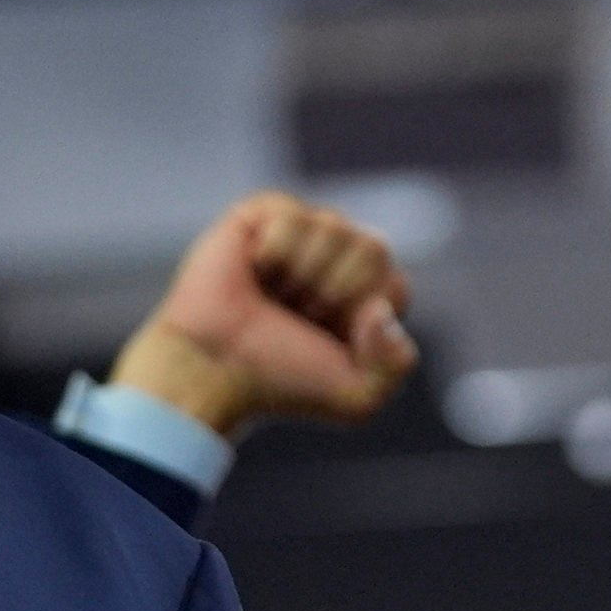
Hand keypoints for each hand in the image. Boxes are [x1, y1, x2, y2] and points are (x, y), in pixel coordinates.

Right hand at [111, 193, 419, 440]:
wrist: (213, 369)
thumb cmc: (279, 383)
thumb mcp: (358, 397)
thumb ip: (397, 364)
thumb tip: (380, 309)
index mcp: (366, 298)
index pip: (395, 286)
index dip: (362, 318)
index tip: (326, 340)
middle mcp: (339, 261)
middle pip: (373, 248)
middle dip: (335, 292)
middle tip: (297, 315)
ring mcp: (304, 234)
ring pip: (337, 229)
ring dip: (303, 276)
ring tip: (274, 295)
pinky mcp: (265, 213)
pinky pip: (296, 217)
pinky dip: (276, 253)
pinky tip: (255, 270)